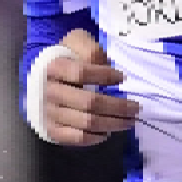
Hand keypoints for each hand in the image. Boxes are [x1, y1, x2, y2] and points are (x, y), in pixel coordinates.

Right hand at [41, 28, 137, 146]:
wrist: (45, 79)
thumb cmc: (68, 59)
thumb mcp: (78, 43)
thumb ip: (92, 50)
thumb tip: (110, 68)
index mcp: (55, 68)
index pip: (82, 73)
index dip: (104, 75)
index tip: (123, 78)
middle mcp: (50, 92)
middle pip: (89, 102)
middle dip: (118, 106)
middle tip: (136, 107)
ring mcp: (50, 112)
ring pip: (88, 122)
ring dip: (114, 123)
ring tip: (129, 120)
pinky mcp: (53, 129)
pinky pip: (78, 138)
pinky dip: (96, 137)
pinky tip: (108, 131)